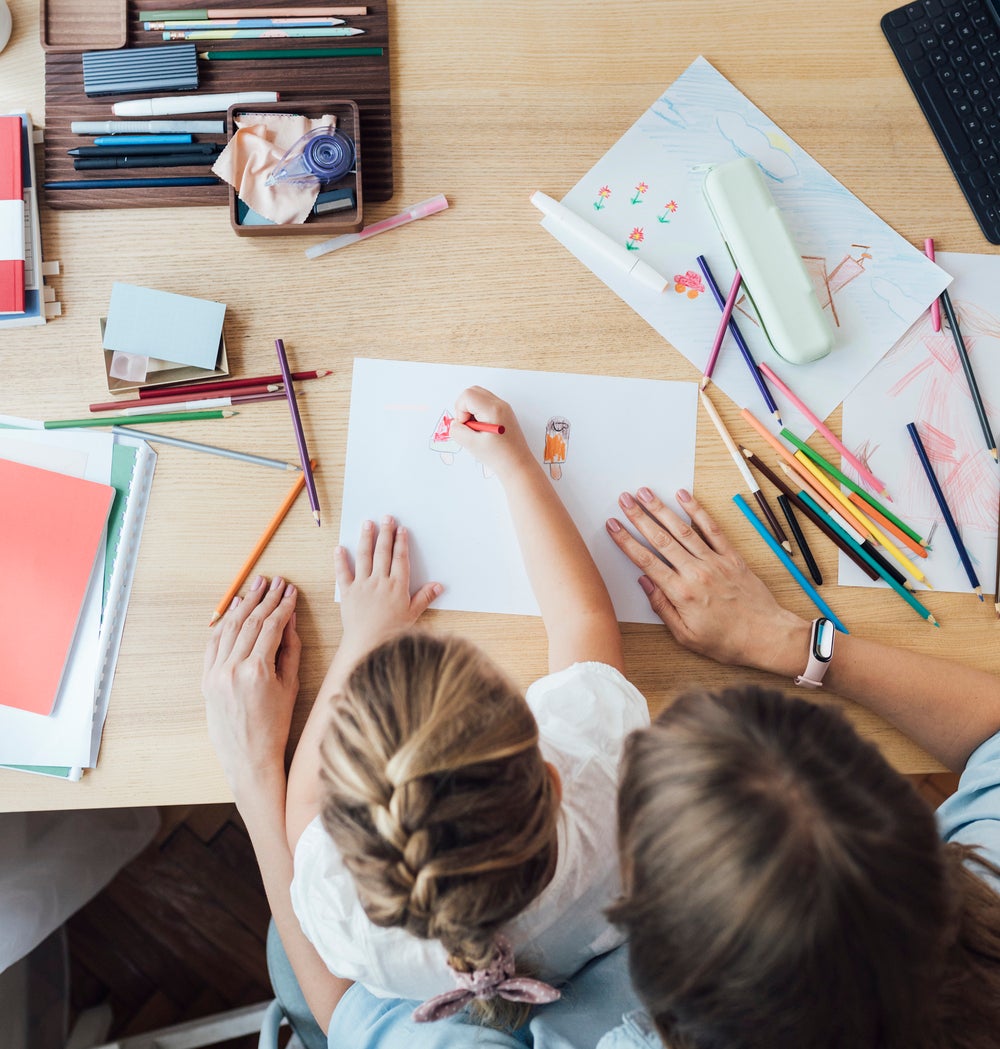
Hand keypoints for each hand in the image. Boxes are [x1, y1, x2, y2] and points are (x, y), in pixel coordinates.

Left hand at [202, 575, 300, 797]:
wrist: (248, 757)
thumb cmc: (275, 726)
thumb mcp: (290, 686)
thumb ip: (290, 650)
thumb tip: (290, 620)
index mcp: (257, 671)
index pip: (272, 626)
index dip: (283, 606)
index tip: (291, 591)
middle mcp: (232, 669)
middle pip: (250, 622)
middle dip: (264, 598)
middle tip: (275, 581)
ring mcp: (216, 673)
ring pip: (229, 628)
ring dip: (244, 604)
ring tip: (256, 587)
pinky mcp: (206, 679)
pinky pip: (214, 643)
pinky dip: (225, 623)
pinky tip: (235, 609)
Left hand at [335, 516, 441, 664]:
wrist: (368, 644)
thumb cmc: (392, 632)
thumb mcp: (412, 615)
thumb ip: (424, 598)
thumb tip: (439, 586)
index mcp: (397, 586)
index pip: (400, 558)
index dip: (401, 542)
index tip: (401, 529)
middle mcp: (379, 581)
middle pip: (383, 552)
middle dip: (385, 533)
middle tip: (386, 517)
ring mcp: (362, 585)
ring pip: (364, 557)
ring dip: (366, 538)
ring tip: (367, 524)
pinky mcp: (348, 592)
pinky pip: (342, 573)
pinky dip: (340, 560)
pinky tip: (339, 548)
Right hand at [448, 386, 534, 480]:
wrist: (518, 465)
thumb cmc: (498, 456)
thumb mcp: (472, 445)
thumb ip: (457, 431)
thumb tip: (455, 423)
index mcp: (493, 409)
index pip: (467, 395)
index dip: (460, 410)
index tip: (467, 427)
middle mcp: (500, 404)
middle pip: (472, 391)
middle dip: (464, 408)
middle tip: (469, 427)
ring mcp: (504, 407)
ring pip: (478, 397)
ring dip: (471, 411)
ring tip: (477, 429)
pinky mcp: (504, 413)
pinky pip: (485, 404)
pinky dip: (478, 413)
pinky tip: (483, 430)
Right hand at [605, 487, 808, 673]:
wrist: (766, 636)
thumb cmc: (726, 641)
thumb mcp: (685, 636)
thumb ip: (662, 608)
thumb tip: (644, 583)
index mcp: (681, 593)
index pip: (646, 561)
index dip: (626, 541)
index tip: (613, 526)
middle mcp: (696, 572)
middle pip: (661, 539)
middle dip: (639, 517)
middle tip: (624, 500)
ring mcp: (714, 561)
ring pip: (682, 529)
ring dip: (661, 509)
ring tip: (645, 493)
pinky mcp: (731, 556)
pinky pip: (711, 528)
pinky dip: (697, 510)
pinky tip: (683, 496)